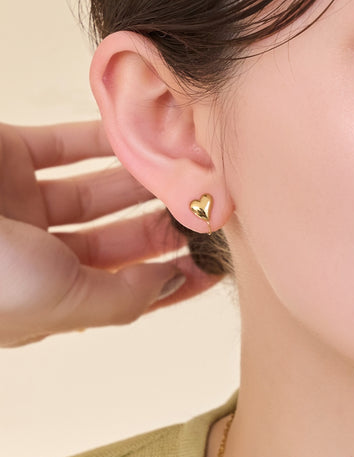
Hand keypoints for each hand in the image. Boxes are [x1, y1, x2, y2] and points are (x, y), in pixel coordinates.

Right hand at [0, 120, 221, 347]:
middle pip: (118, 239)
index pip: (127, 290)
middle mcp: (40, 254)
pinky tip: (134, 135)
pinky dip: (97, 139)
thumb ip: (123, 296)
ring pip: (96, 191)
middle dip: (161, 225)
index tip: (210, 265)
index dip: (172, 280)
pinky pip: (62, 145)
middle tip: (201, 206)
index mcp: (51, 297)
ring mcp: (22, 205)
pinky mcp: (6, 160)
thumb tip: (171, 283)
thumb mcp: (63, 300)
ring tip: (180, 168)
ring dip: (137, 179)